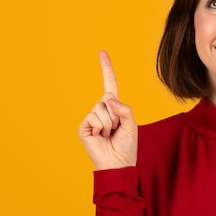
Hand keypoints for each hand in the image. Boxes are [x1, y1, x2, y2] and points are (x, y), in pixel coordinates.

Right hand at [78, 50, 137, 169]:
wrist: (118, 164)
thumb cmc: (126, 145)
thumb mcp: (132, 123)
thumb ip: (124, 108)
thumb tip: (109, 99)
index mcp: (114, 106)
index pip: (109, 82)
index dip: (106, 67)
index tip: (102, 52)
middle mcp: (101, 108)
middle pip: (109, 97)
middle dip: (117, 114)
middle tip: (116, 129)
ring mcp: (91, 117)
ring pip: (102, 108)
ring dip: (110, 123)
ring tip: (109, 134)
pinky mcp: (84, 126)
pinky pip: (94, 118)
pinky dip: (101, 128)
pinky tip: (100, 137)